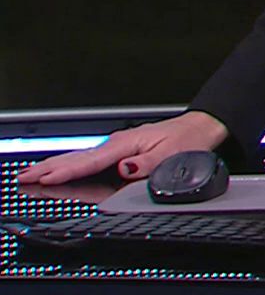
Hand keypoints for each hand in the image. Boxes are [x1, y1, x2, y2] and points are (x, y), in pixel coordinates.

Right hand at [15, 111, 229, 185]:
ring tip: (30, 175)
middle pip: (77, 158)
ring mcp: (116, 146)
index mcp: (127, 144)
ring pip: (79, 158)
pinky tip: (58, 170)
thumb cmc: (188, 139)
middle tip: (23, 178)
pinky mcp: (119, 150)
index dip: (67, 172)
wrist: (199, 126)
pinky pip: (88, 159)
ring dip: (53, 166)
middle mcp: (118, 144)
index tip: (46, 178)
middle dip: (48, 168)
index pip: (90, 161)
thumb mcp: (174, 153)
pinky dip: (69, 165)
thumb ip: (148, 163)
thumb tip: (126, 169)